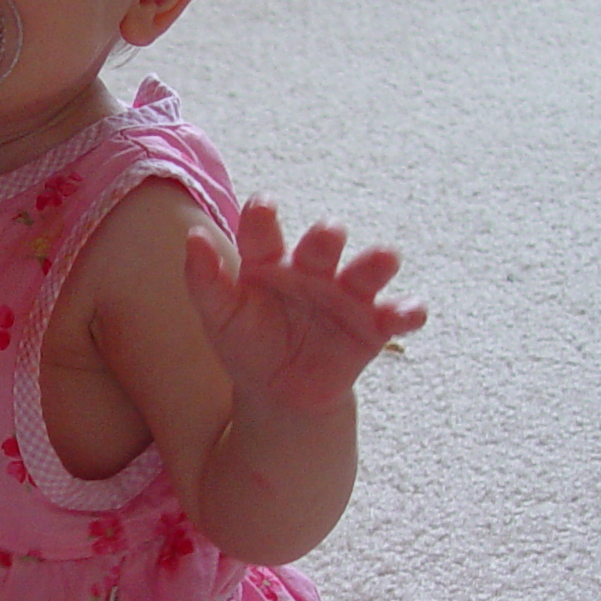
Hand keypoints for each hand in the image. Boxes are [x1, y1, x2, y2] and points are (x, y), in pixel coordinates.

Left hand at [185, 200, 424, 418]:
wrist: (280, 395)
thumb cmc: (248, 346)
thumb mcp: (220, 317)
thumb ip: (205, 280)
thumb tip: (192, 236)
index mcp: (269, 263)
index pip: (263, 234)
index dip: (262, 219)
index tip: (263, 205)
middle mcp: (312, 270)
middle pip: (322, 246)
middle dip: (326, 238)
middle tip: (327, 234)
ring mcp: (346, 295)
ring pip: (366, 271)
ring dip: (376, 263)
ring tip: (384, 259)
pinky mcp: (372, 326)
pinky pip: (396, 315)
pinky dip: (407, 311)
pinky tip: (408, 314)